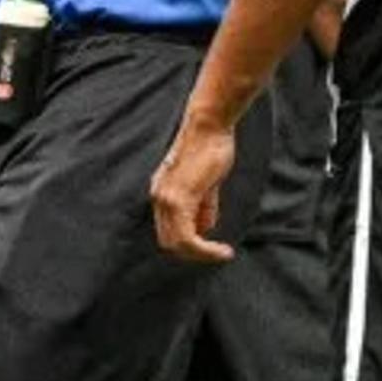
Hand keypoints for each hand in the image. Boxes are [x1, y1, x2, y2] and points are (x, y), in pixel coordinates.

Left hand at [148, 114, 239, 264]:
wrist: (209, 125)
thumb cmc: (211, 148)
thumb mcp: (207, 184)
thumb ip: (204, 207)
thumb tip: (205, 229)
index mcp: (162, 193)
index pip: (168, 231)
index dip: (188, 245)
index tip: (211, 249)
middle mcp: (159, 198)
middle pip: (169, 242)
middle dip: (195, 254)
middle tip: (218, 254)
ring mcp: (167, 199)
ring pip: (177, 243)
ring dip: (202, 255)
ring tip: (223, 254)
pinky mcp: (180, 199)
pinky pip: (187, 236)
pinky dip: (204, 249)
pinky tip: (221, 249)